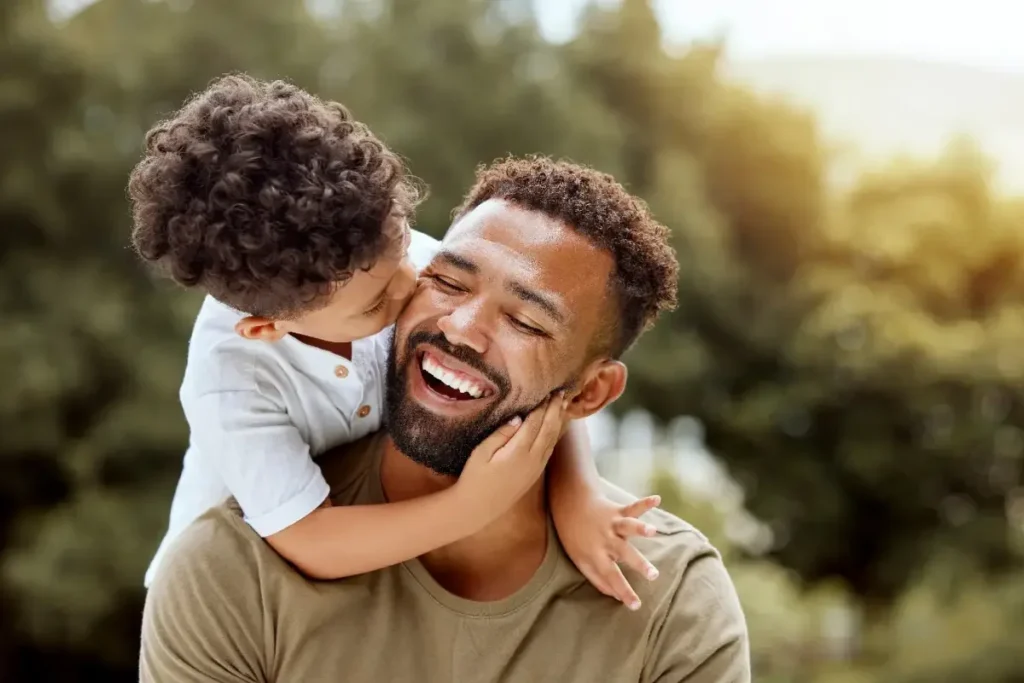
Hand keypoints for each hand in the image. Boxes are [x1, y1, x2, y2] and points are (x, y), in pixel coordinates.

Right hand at [455, 393, 567, 522]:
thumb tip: (518, 418)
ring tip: (563, 405)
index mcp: (518, 452)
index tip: (548, 391)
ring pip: (552, 440)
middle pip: (549, 429)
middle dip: (555, 410)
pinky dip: (555, 435)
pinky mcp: (535, 474)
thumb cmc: (474, 477)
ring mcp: (536, 468)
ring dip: (559, 421)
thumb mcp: (482, 452)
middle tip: (561, 392)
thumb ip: (501, 434)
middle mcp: (532, 460)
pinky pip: (549, 450)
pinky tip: (555, 426)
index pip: (535, 423)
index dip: (542, 406)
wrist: (477, 508)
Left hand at [557, 494, 662, 609]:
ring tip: (652, 531)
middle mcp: (606, 540)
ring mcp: (612, 524)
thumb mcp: (580, 561)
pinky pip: (632, 507)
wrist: (569, 504)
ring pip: (628, 527)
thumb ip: (598, 580)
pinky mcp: (617, 511)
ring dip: (640, 528)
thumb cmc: (575, 537)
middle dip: (639, 564)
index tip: (636, 606)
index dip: (624, 591)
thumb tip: (617, 597)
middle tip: (653, 575)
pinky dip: (645, 503)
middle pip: (624, 553)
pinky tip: (657, 499)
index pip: (612, 577)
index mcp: (596, 555)